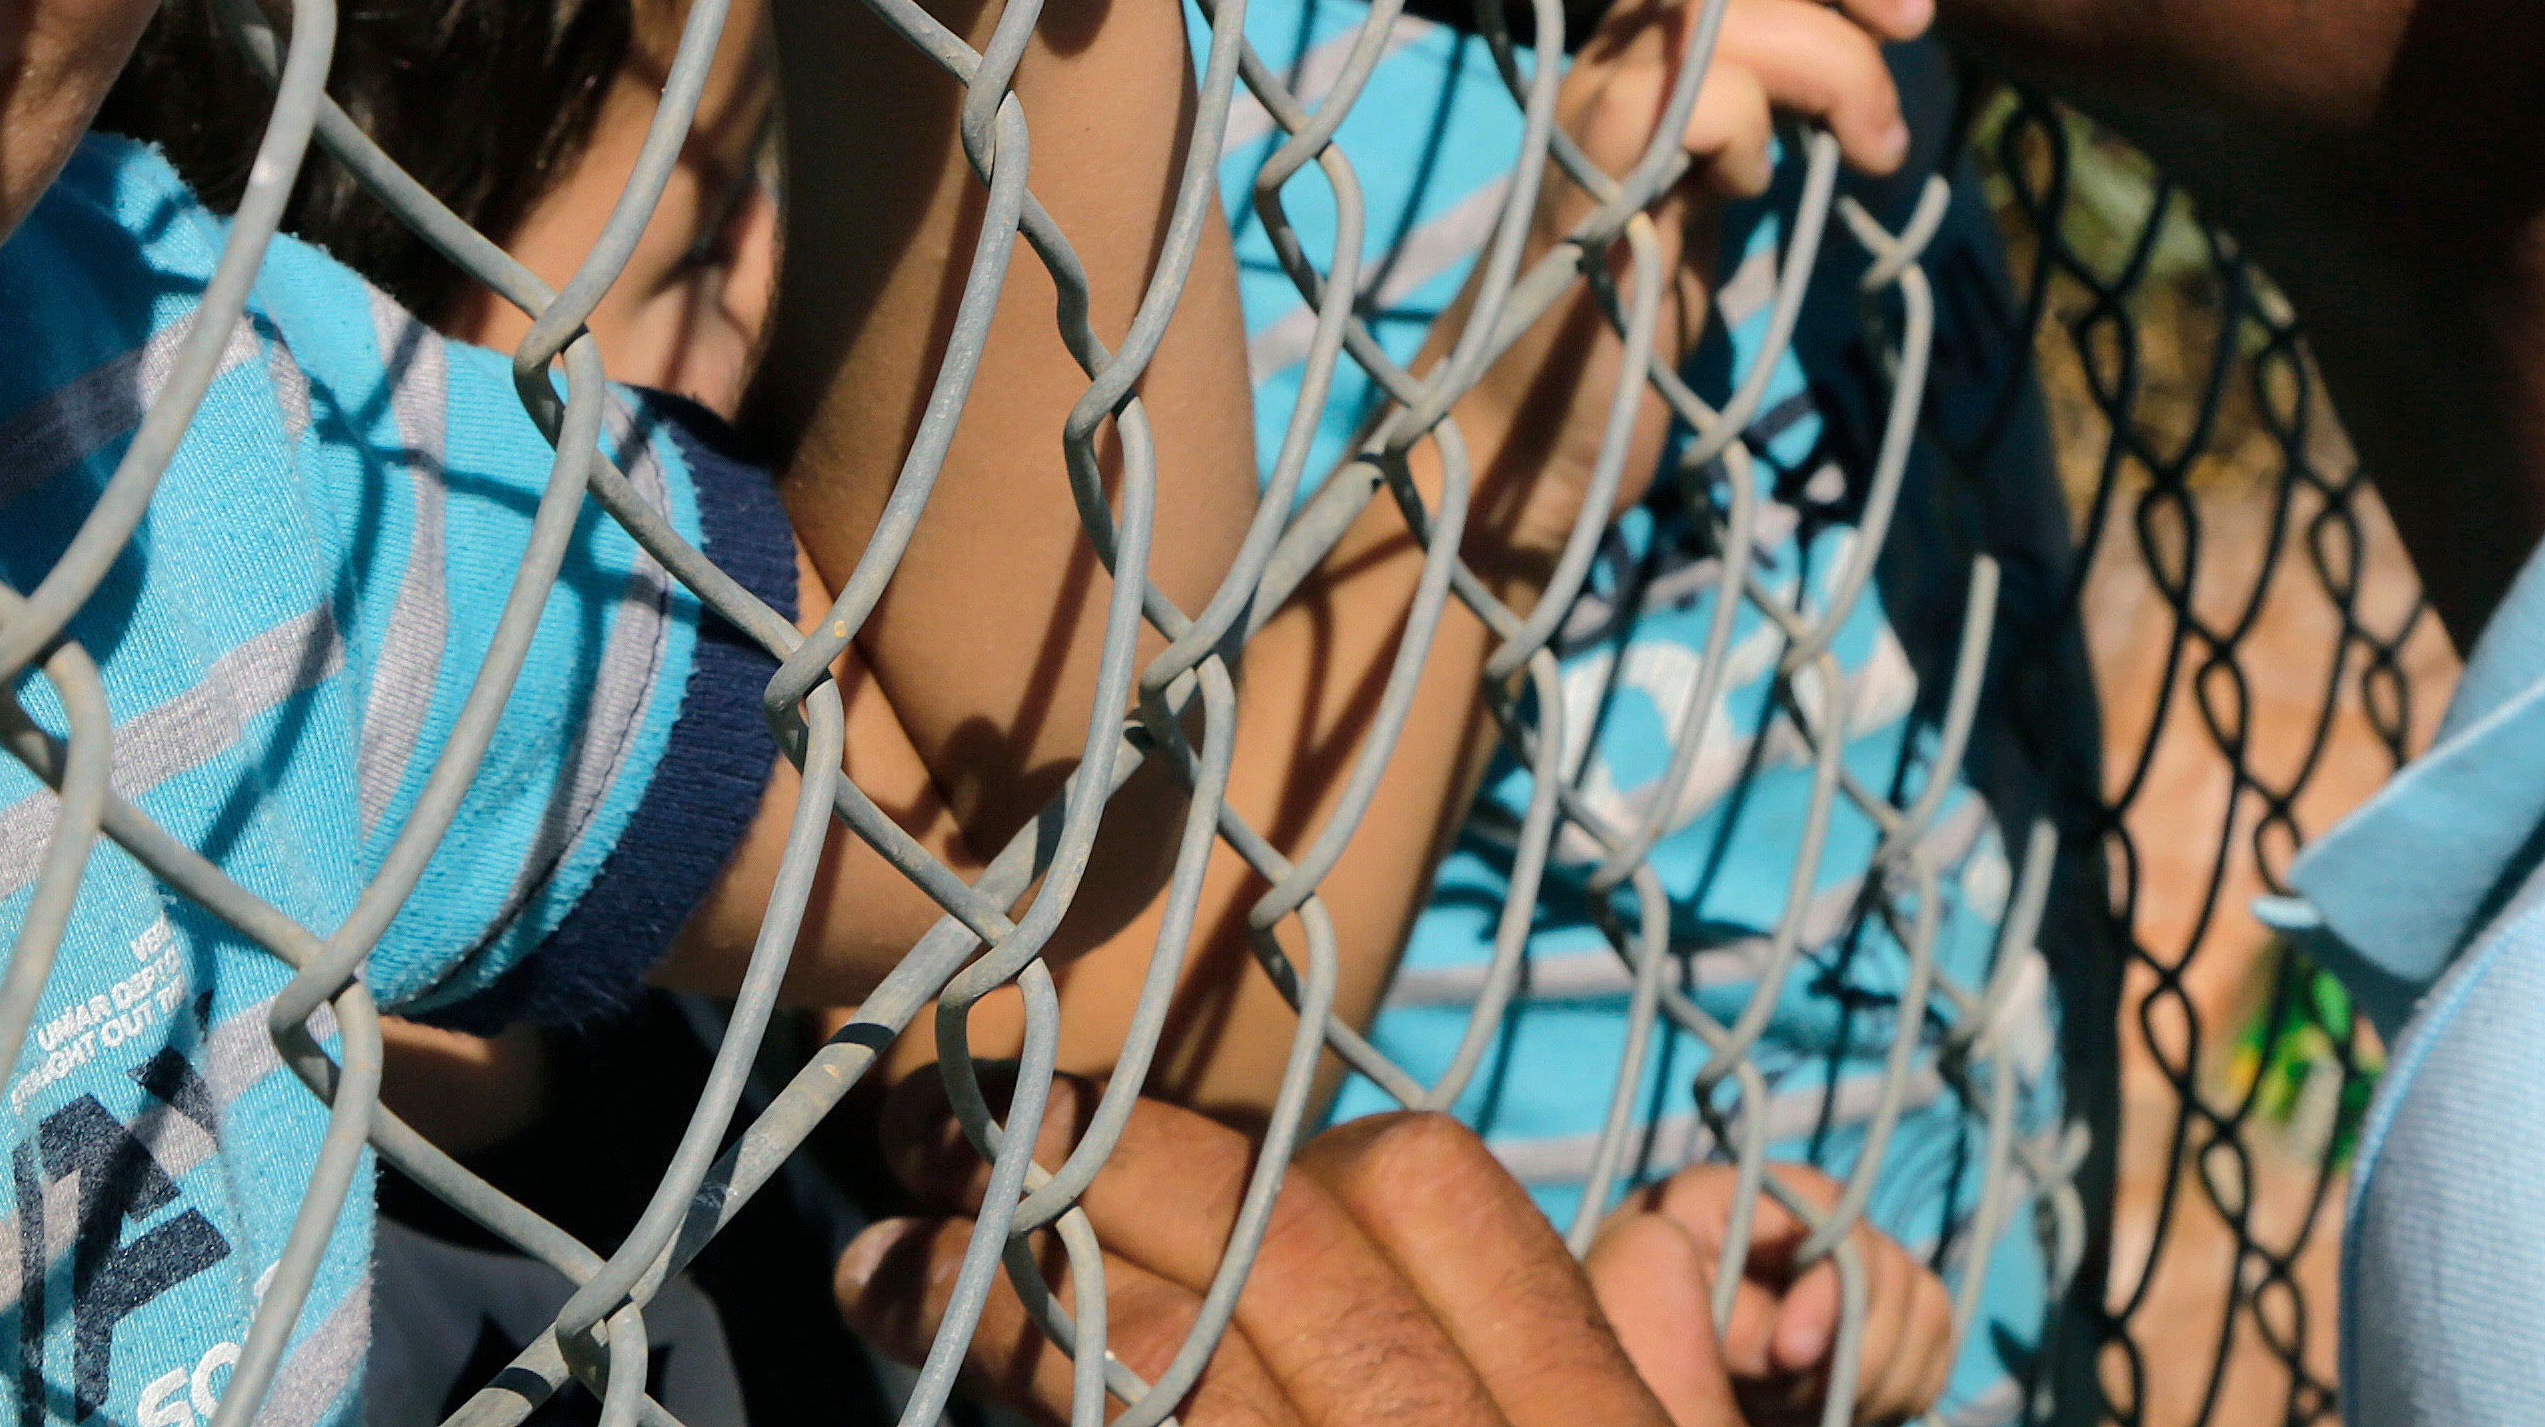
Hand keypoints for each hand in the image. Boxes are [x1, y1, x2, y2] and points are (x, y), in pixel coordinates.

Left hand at [844, 1094, 1690, 1426]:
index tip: (1153, 1151)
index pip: (1429, 1191)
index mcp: (1591, 1422)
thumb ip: (1664, 1378)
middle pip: (1275, 1245)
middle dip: (1102, 1170)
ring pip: (1163, 1360)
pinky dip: (1024, 1385)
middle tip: (952, 1145)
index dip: (1280, 1147)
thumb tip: (1653, 1246)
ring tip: (880, 1261)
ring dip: (997, 1291)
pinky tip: (930, 1354)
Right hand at [1444, 0, 1931, 583]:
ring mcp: (1588, 119)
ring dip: (1832, 62)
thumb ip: (1766, 113)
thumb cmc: (1621, 323)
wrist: (1515, 443)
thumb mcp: (1711, 190)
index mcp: (1642, 51)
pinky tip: (1748, 194)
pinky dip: (1752, 129)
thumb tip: (1875, 53)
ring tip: (1867, 150)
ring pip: (1722, 4)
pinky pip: (1691, 98)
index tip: (1907, 14)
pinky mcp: (1591, 190)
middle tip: (1911, 31)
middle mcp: (1607, 61)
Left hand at [1597, 1161, 1958, 1426]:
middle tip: (1788, 1394)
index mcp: (1755, 1196)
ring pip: (1923, 1305)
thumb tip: (1788, 1341)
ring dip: (1876, 1373)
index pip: (1835, 1217)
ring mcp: (1855, 1269)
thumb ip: (1717, 1300)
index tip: (1789, 1354)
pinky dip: (1905, 1383)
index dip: (1830, 1289)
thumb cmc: (1629, 1313)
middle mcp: (1816, 1222)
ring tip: (1807, 1406)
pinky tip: (1849, 1407)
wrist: (1645, 1370)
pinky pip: (1935, 1338)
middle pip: (1891, 1268)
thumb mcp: (1644, 1289)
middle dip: (1850, 1347)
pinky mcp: (1881, 1321)